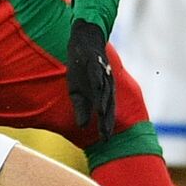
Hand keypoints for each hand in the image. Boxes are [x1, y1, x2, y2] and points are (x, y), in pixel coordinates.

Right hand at [67, 18, 114, 140]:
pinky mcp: (95, 61)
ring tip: (100, 113)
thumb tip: (82, 127)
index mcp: (102, 94)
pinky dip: (98, 79)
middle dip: (107, 119)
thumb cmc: (80, 71)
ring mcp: (102, 72)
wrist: (82, 45)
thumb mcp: (77, 93)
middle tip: (105, 133)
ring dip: (103, 101)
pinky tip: (97, 86)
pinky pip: (97, 71)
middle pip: (108, 104)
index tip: (104, 140)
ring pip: (104, 89)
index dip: (105, 126)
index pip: (106, 113)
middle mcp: (106, 85)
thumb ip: (81, 109)